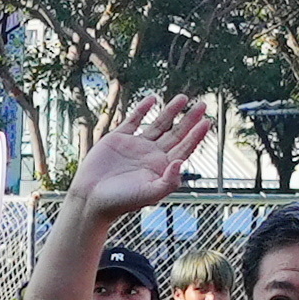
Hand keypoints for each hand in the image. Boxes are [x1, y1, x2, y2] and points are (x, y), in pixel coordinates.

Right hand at [67, 99, 212, 223]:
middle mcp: (151, 155)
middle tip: (202, 104)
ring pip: (158, 124)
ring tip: (183, 98)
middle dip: (189, 119)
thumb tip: (181, 163)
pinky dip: (143, 109)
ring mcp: (136, 145)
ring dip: (171, 111)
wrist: (91, 199)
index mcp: (161, 168)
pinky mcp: (118, 139)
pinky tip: (153, 99)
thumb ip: (168, 181)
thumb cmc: (121, 201)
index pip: (184, 148)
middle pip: (176, 133)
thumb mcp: (149, 193)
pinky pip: (133, 120)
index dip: (196, 135)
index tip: (207, 121)